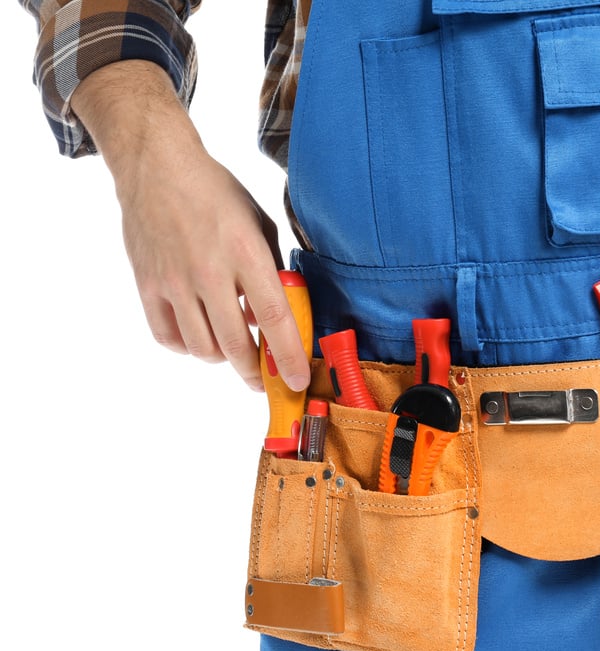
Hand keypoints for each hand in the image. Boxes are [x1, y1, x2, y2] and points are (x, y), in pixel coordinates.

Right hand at [72, 60, 309, 392]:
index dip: (288, 357)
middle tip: (264, 378)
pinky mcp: (147, 284)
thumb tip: (277, 315)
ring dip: (222, 357)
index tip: (298, 381)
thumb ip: (273, 270)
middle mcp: (209, 271)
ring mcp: (174, 281)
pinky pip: (168, 337)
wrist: (156, 165)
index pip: (275, 318)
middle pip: (236, 345)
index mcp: (246, 253)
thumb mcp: (260, 224)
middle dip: (255, 372)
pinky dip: (187, 347)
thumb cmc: (216, 194)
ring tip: (231, 346)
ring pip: (202, 348)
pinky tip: (199, 334)